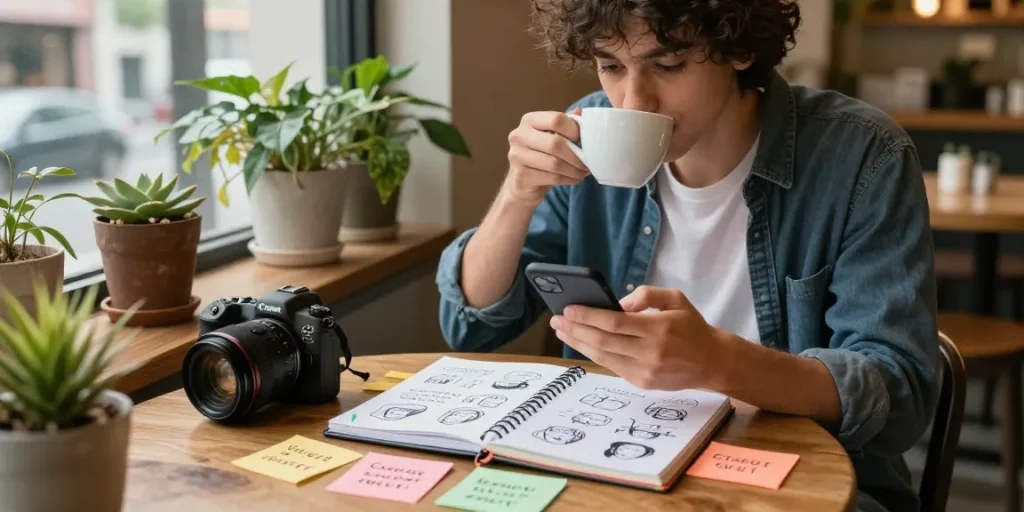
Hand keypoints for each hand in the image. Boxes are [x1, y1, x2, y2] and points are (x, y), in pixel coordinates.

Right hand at [503, 108, 588, 205]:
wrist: (521, 182)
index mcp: (528, 120)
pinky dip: (569, 179)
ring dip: (574, 170)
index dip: (574, 130)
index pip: (556, 119)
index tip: (584, 141)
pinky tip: (575, 179)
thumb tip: (581, 112)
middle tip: (588, 162)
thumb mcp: (551, 135)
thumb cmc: (540, 154)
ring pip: (555, 164)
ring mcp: (517, 156)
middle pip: (555, 143)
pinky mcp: (521, 176)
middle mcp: (519, 136)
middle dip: (576, 155)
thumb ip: (565, 123)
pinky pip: (552, 178)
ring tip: (583, 172)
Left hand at [549, 285, 741, 390]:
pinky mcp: (642, 383)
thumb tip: (618, 304)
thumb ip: (647, 295)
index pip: (614, 323)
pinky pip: (612, 367)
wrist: (712, 362)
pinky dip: (594, 354)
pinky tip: (582, 343)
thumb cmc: (692, 327)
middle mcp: (650, 353)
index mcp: (659, 329)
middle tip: (556, 320)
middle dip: (576, 330)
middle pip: (603, 341)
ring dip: (579, 343)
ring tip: (562, 332)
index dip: (588, 316)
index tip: (568, 309)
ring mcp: (645, 371)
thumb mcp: (675, 299)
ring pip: (603, 357)